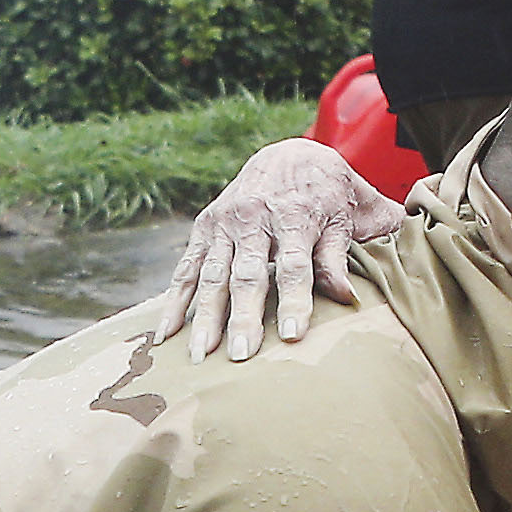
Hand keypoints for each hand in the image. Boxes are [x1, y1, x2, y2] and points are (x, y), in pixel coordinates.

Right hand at [169, 135, 409, 359]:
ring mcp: (224, 224)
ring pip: (212, 276)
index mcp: (294, 215)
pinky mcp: (204, 228)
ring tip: (200, 355)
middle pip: (247, 275)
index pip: (295, 265)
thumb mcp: (344, 216)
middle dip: (243, 317)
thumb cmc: (325, 193)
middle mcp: (254, 218)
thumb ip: (339, 256)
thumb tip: (345, 296)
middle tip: (241, 356)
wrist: (288, 155)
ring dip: (205, 317)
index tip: (290, 335)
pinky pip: (187, 268)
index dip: (293, 300)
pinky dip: (175, 301)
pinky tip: (166, 334)